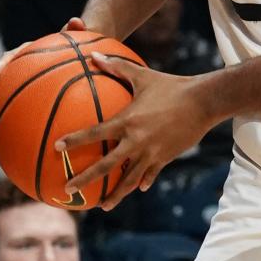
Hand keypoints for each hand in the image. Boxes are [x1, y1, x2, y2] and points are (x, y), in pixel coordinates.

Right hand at [0, 17, 86, 113]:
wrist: (74, 53)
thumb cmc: (72, 45)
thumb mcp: (74, 38)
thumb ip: (75, 29)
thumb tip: (76, 20)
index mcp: (28, 50)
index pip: (12, 55)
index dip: (3, 63)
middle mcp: (20, 63)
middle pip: (1, 75)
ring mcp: (20, 76)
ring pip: (2, 88)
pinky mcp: (23, 87)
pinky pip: (13, 97)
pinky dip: (7, 108)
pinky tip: (4, 126)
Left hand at [57, 55, 213, 209]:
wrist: (203, 101)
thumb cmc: (172, 85)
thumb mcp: (143, 75)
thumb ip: (117, 66)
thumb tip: (94, 55)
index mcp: (128, 121)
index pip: (95, 133)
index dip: (75, 140)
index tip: (57, 148)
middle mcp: (136, 141)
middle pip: (106, 166)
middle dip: (85, 179)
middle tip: (67, 189)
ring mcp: (151, 152)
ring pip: (128, 179)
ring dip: (114, 194)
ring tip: (102, 206)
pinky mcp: (165, 158)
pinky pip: (150, 175)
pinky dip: (142, 182)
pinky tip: (137, 188)